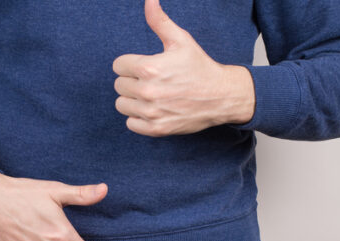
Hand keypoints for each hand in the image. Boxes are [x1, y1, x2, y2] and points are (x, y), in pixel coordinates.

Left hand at [112, 0, 254, 136]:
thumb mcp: (180, 40)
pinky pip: (130, 124)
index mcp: (149, 68)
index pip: (118, 66)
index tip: (146, 67)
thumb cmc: (199, 67)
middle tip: (152, 81)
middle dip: (132, 81)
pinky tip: (153, 109)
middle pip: (119, 85)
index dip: (131, 64)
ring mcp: (152, 112)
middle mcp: (148, 92)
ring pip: (122, 104)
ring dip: (133, 100)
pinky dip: (138, 118)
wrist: (221, 96)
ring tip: (151, 95)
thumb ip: (159, 21)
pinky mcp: (156, 129)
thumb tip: (149, 0)